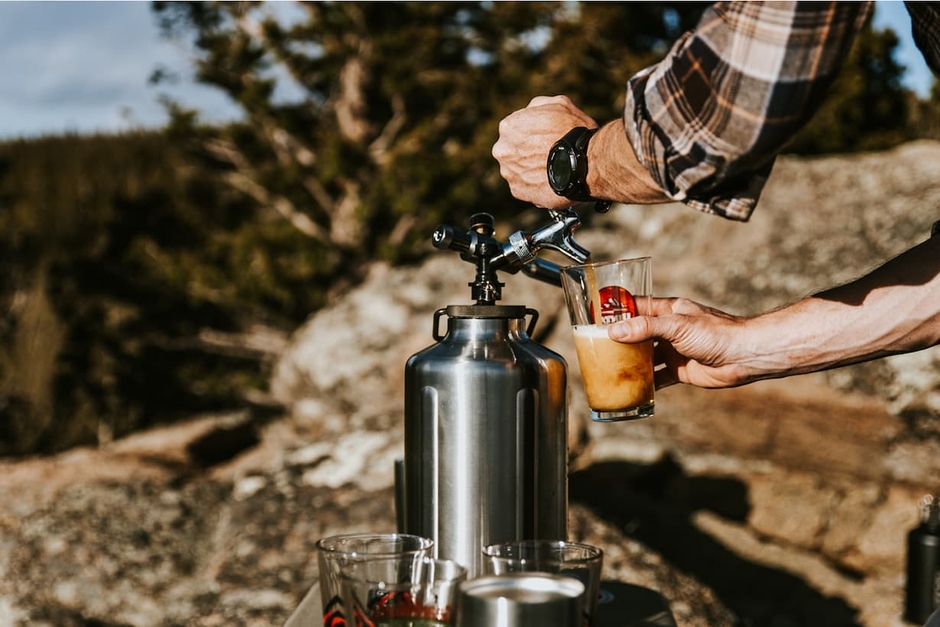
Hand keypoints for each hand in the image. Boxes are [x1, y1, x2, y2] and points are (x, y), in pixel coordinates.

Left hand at [492, 95, 595, 208]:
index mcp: (508, 126)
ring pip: (518, 169)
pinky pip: (525, 186)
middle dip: (528, 151)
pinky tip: (551, 179)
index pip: (515, 128)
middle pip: (514, 149)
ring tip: (552, 167)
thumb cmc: (573, 131)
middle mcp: (502, 150)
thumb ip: (538, 105)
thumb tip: (530, 112)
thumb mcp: (559, 103)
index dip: (532, 132)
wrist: (584, 163)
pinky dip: (536, 184)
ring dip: (531, 168)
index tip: (544, 137)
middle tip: (548, 152)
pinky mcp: (517, 191)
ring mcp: (508, 172)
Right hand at [608, 297, 752, 388]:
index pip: (636, 306)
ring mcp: (673, 350)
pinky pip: (657, 378)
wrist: (744, 356)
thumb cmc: (716, 333)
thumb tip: (615, 332)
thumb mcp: (677, 325)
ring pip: (645, 356)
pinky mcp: (679, 370)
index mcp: (668, 311)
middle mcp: (668, 330)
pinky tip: (630, 389)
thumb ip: (646, 328)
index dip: (616, 310)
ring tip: (607, 368)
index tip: (595, 315)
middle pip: (636, 333)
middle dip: (618, 340)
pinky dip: (644, 383)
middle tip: (595, 346)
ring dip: (629, 362)